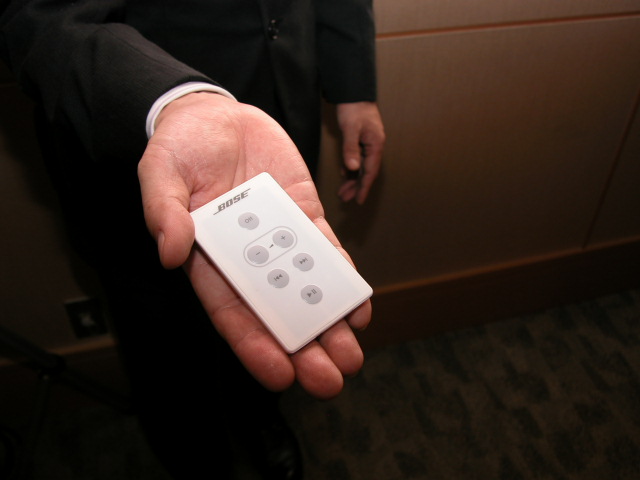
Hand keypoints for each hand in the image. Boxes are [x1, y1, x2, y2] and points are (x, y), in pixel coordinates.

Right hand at [137, 92, 370, 398]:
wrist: (213, 116)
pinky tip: (357, 302)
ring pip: (307, 286)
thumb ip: (163, 211)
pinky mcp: (302, 213)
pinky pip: (325, 247)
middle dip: (304, 346)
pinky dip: (341, 274)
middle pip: (277, 310)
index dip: (255, 346)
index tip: (279, 376)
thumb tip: (170, 251)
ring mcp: (279, 236)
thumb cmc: (180, 149)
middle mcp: (248, 257)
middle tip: (330, 378)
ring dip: (330, 319)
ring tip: (351, 351)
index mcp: (210, 259)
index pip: (233, 313)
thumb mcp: (160, 173)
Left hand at [336, 101, 384, 203]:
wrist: (354, 91)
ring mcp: (368, 143)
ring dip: (353, 179)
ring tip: (343, 191)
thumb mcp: (351, 129)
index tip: (359, 200)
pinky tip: (345, 174)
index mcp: (375, 145)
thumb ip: (351, 149)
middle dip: (356, 187)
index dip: (364, 187)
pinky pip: (358, 159)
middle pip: (366, 172)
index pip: (370, 171)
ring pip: (362, 167)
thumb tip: (353, 168)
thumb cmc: (354, 108)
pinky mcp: (361, 140)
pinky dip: (351, 168)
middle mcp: (374, 146)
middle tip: (345, 199)